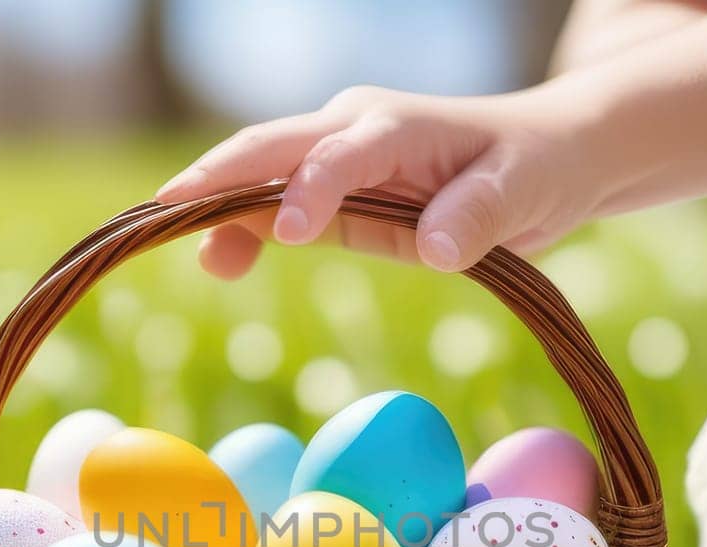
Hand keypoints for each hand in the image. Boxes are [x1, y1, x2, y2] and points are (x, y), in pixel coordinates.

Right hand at [155, 82, 594, 277]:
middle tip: (163, 214)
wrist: (543, 157)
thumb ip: (481, 216)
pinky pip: (277, 201)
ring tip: (190, 255)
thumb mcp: (524, 193)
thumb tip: (436, 249)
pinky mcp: (334, 186)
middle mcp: (354, 128)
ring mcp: (337, 154)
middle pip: (270, 146)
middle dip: (217, 178)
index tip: (288, 235)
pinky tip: (221, 260)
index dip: (310, 190)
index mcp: (396, 126)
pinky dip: (244, 225)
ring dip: (217, 206)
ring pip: (261, 172)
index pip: (338, 153)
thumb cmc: (536, 169)